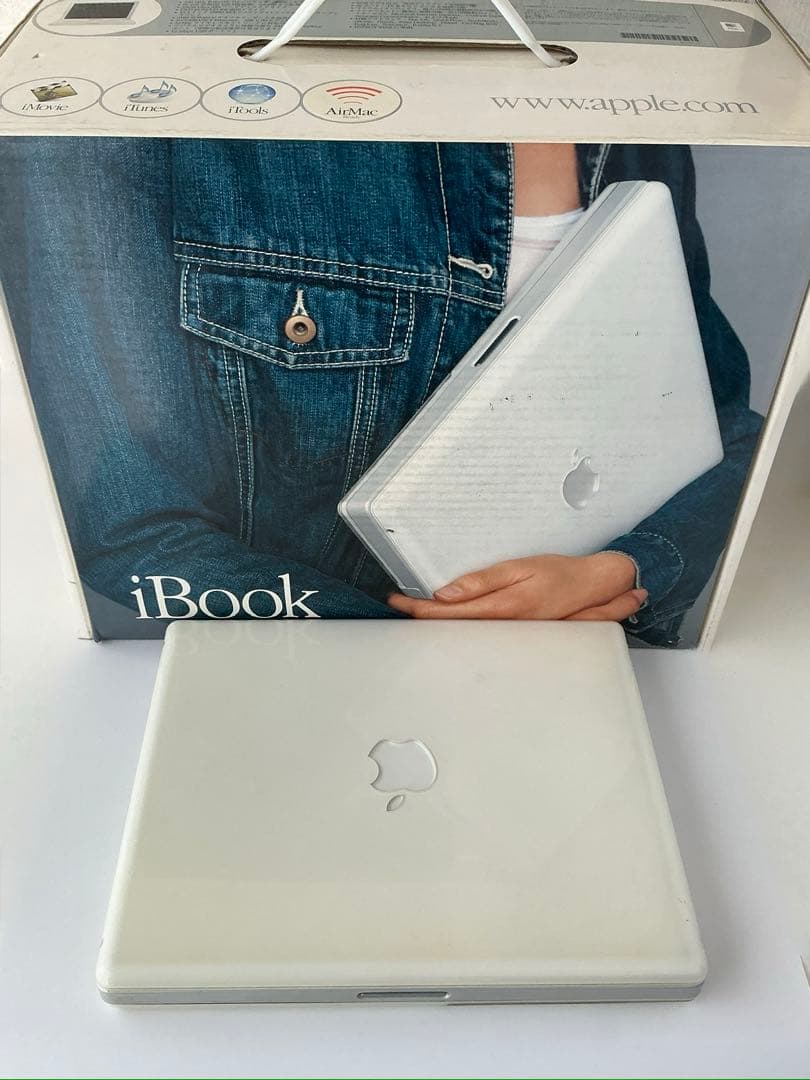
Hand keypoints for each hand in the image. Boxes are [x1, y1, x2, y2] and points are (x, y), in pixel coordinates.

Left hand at [387, 552, 646, 620]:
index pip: (448, 613)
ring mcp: (508, 633)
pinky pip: (478, 631)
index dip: (420, 609)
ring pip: (463, 631)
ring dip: (439, 621)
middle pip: (451, 626)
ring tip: (415, 610)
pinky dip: (458, 624)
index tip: (400, 601)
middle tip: (398, 605)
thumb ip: (481, 581)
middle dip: (423, 617)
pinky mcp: (513, 633)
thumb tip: (447, 592)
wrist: (592, 587)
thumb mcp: (518, 568)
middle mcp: (502, 626)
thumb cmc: (558, 574)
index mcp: (501, 608)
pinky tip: (448, 617)